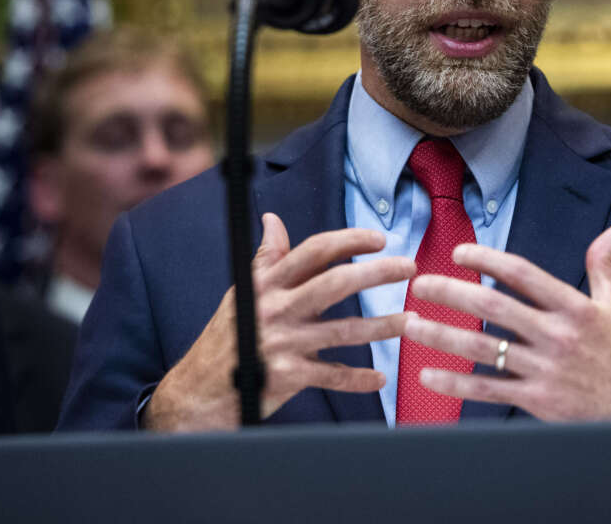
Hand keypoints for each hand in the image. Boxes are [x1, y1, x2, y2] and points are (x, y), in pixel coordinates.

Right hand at [144, 213, 414, 430]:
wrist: (199, 390)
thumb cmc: (228, 336)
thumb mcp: (243, 292)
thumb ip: (266, 259)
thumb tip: (273, 219)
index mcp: (266, 282)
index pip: (313, 251)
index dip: (349, 240)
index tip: (380, 238)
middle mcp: (273, 307)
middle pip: (334, 283)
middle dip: (377, 273)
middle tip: (410, 268)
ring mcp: (280, 342)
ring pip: (342, 330)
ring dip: (382, 327)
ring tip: (411, 321)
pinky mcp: (285, 376)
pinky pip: (331, 376)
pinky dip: (358, 379)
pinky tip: (379, 379)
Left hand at [402, 224, 610, 420]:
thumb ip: (606, 266)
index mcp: (574, 307)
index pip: (522, 275)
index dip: (488, 261)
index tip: (459, 253)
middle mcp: (556, 335)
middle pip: (492, 309)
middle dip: (450, 293)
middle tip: (417, 283)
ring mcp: (544, 370)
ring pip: (481, 350)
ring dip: (440, 335)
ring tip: (409, 324)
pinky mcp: (537, 401)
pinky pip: (488, 390)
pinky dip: (455, 383)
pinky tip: (427, 373)